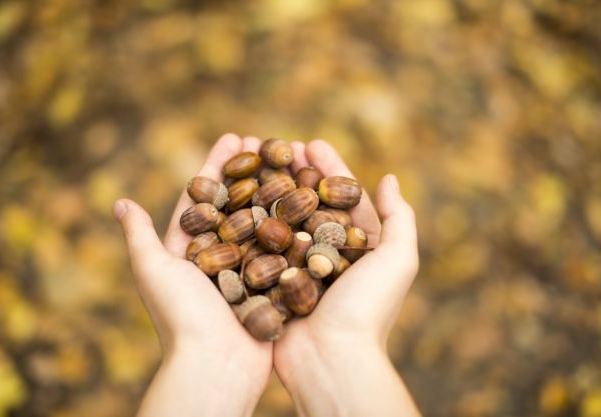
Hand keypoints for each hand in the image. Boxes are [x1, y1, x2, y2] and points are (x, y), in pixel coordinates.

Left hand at [113, 134, 271, 416]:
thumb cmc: (181, 318)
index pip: (204, 195)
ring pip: (264, 221)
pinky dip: (295, 224)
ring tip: (295, 163)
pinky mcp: (271, 284)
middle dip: (253, 171)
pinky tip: (312, 201)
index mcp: (190, 249)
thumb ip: (140, 237)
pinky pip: (284, 248)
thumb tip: (120, 203)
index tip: (235, 136)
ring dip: (277, 191)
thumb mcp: (153, 271)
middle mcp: (219, 256)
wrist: (215, 366)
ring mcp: (248, 269)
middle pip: (238, 202)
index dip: (218, 164)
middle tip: (270, 142)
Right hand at [273, 140, 421, 416]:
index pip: (342, 196)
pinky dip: (252, 224)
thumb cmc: (367, 310)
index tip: (310, 143)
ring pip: (283, 220)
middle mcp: (328, 254)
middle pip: (310, 203)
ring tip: (254, 166)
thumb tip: (389, 178)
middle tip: (278, 147)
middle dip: (295, 174)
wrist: (332, 360)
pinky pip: (262, 247)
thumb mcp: (398, 261)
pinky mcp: (274, 283)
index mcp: (359, 247)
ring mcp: (299, 268)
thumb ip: (399, 219)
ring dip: (271, 192)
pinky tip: (238, 201)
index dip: (328, 167)